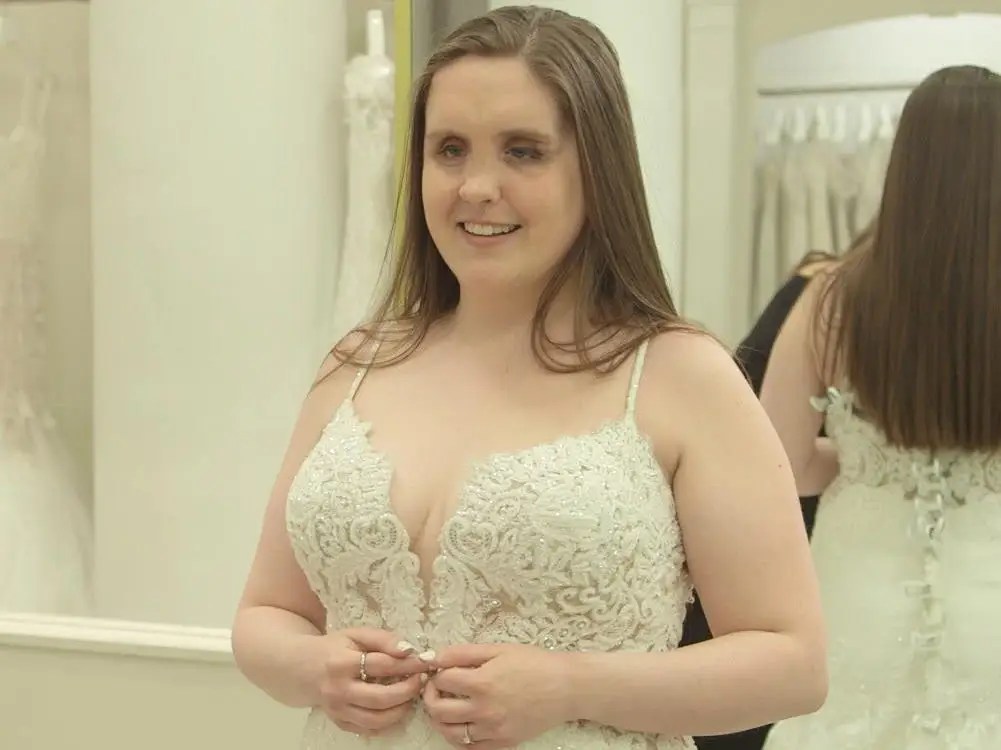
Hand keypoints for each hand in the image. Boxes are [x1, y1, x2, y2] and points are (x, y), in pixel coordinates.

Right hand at [317, 628, 433, 736]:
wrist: (304, 669)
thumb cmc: (335, 648)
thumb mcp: (357, 635)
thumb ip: (383, 639)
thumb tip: (409, 650)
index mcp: (341, 663)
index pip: (382, 665)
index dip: (407, 664)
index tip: (424, 661)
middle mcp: (337, 690)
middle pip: (381, 698)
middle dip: (407, 690)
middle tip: (421, 681)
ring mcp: (337, 710)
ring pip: (376, 719)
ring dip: (401, 709)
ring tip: (411, 695)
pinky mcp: (339, 723)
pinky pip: (368, 729)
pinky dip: (387, 723)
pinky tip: (397, 708)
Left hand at [423, 643, 573, 748]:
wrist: (566, 687)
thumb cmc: (534, 663)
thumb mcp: (498, 649)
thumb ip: (463, 653)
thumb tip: (434, 657)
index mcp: (482, 683)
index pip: (442, 681)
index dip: (437, 673)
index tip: (441, 670)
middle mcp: (484, 710)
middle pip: (438, 710)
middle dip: (431, 696)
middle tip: (437, 688)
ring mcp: (493, 731)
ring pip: (450, 733)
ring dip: (441, 719)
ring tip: (447, 706)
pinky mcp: (503, 743)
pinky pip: (470, 748)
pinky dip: (460, 738)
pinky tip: (463, 724)